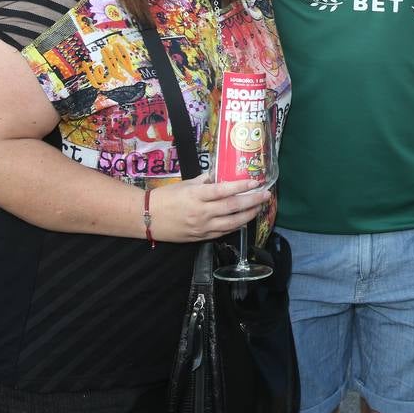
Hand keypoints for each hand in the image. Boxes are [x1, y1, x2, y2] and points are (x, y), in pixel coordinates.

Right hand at [148, 174, 271, 242]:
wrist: (147, 218)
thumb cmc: (166, 197)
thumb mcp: (185, 184)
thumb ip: (205, 180)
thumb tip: (221, 175)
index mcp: (196, 195)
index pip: (223, 190)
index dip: (241, 186)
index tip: (255, 182)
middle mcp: (201, 212)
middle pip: (232, 206)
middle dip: (252, 201)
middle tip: (266, 195)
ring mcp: (202, 226)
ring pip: (231, 222)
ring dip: (248, 215)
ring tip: (259, 208)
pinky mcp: (200, 237)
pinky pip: (223, 232)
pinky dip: (236, 226)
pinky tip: (244, 220)